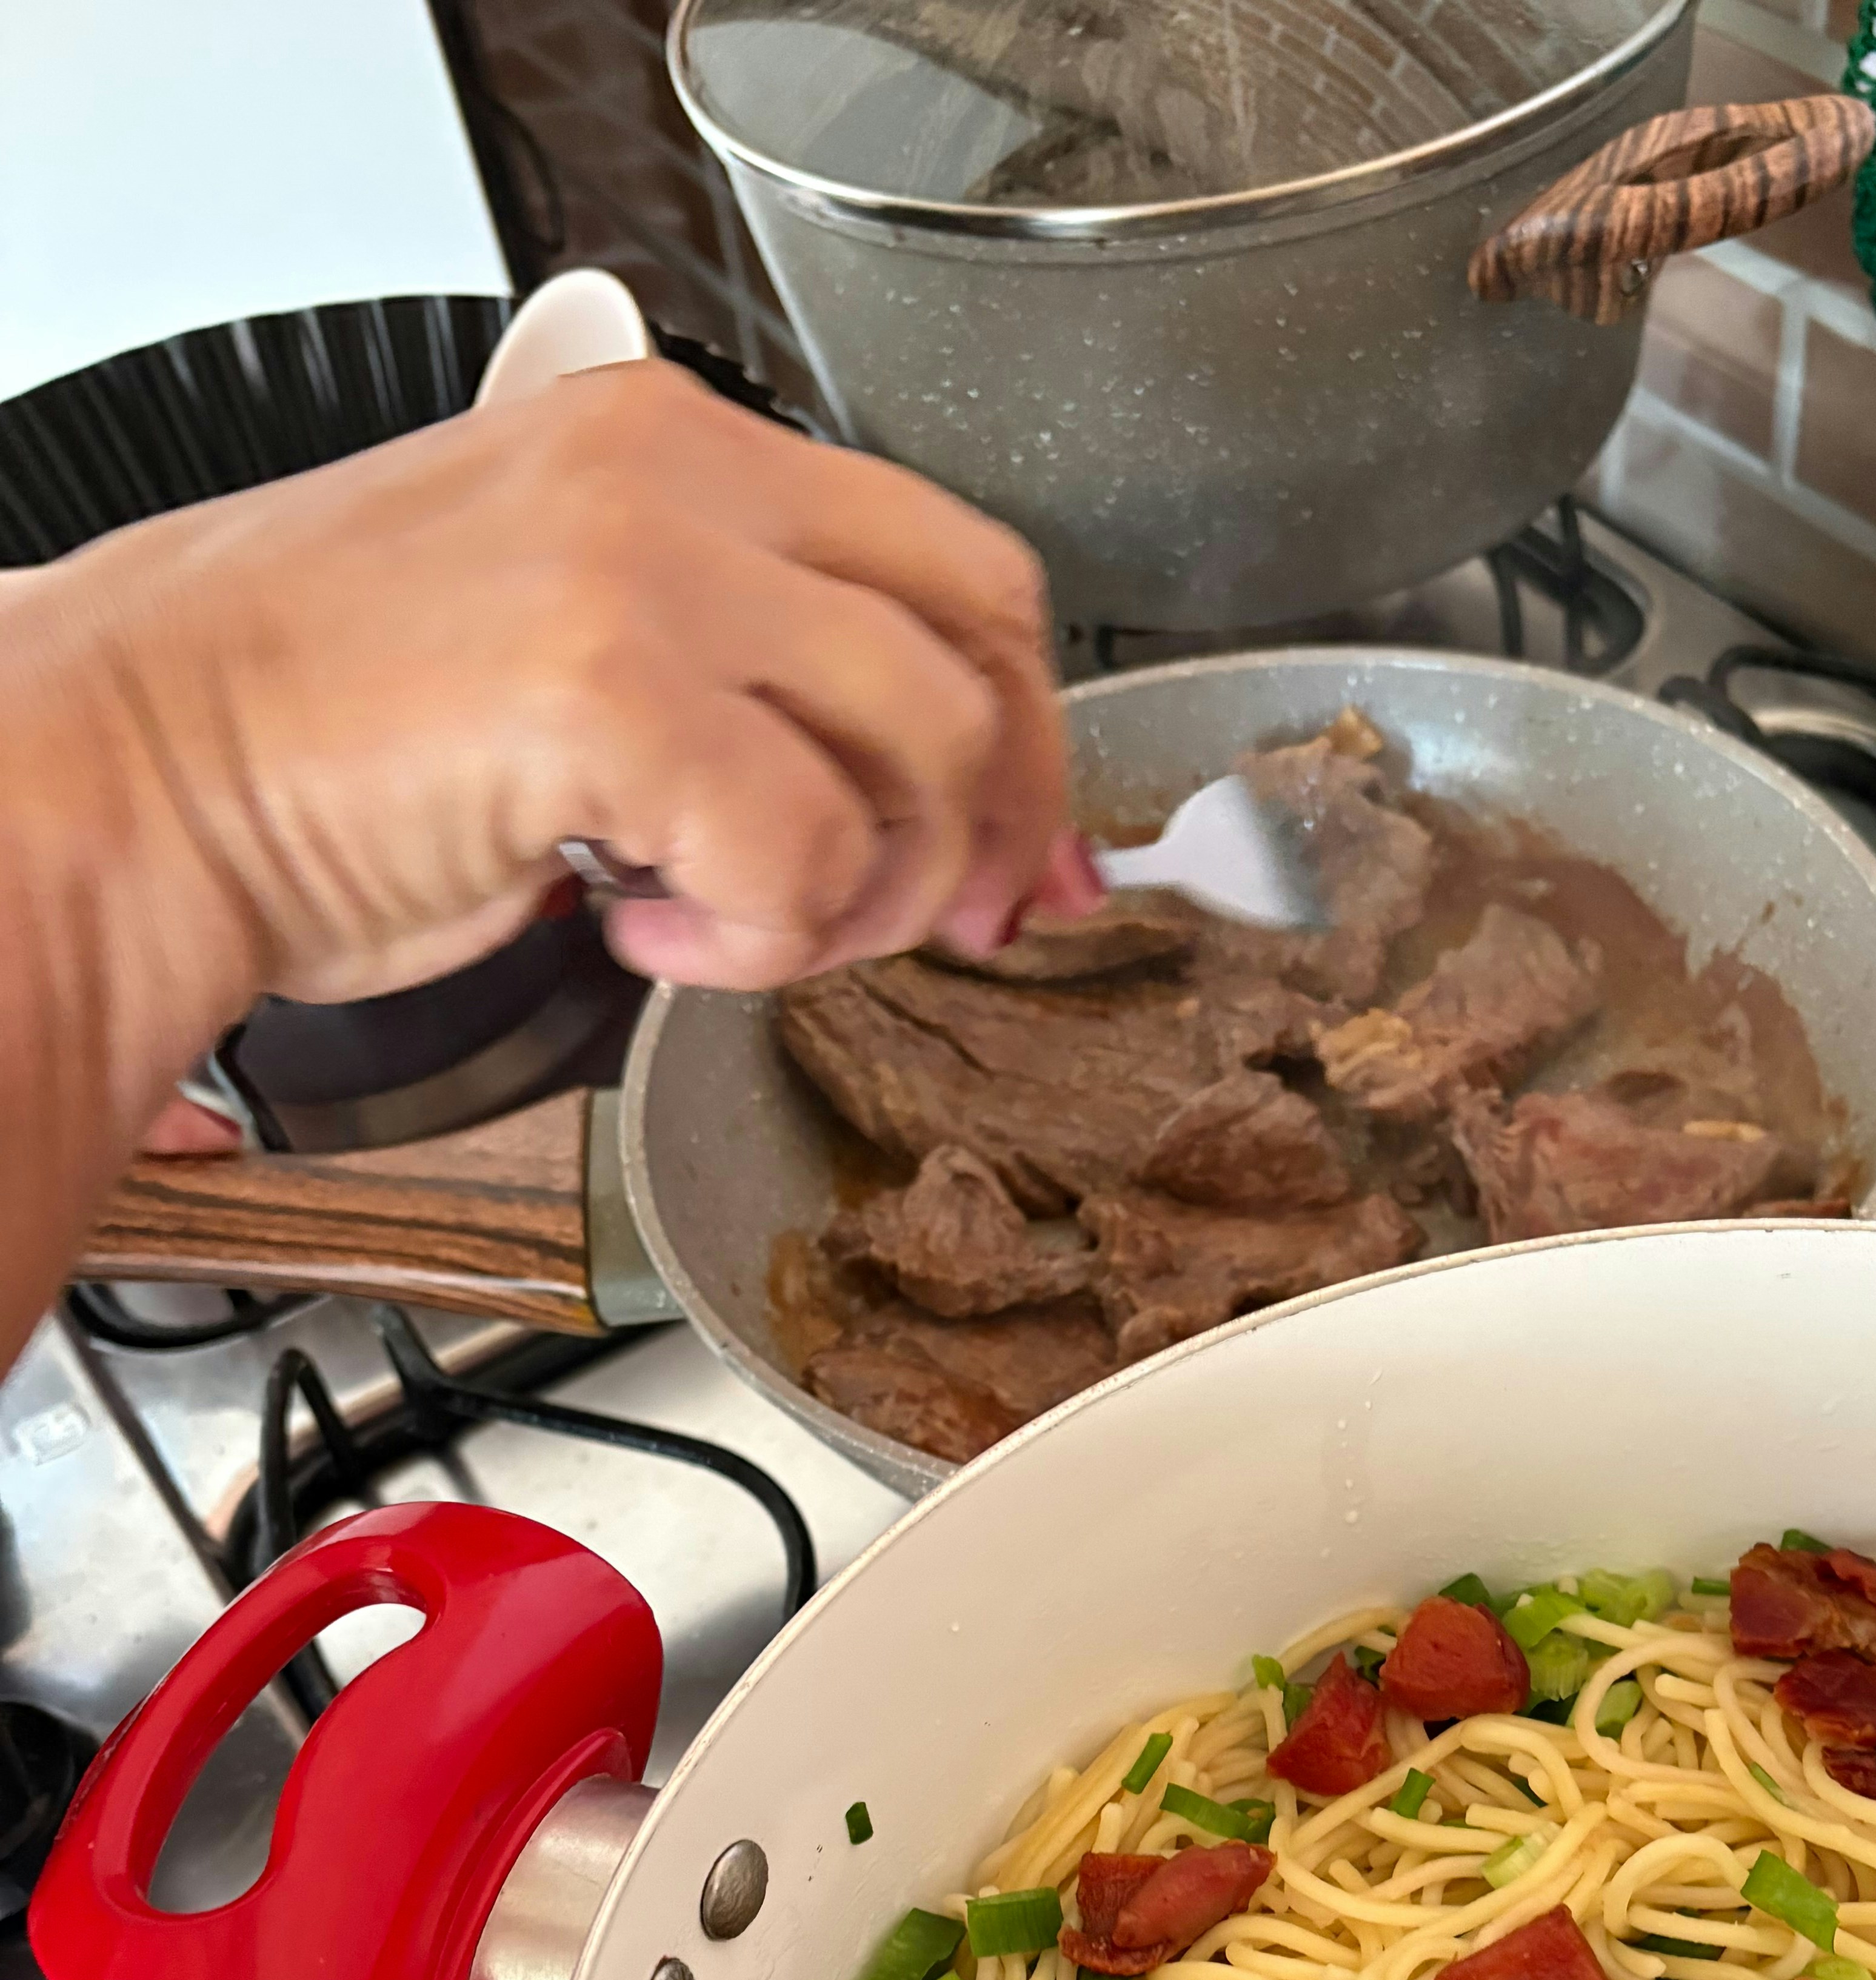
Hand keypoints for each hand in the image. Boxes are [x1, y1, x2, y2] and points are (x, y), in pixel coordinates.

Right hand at [41, 359, 1081, 1002]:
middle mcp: (676, 477)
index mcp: (673, 441)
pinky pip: (803, 857)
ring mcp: (645, 575)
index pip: (952, 565)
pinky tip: (635, 921)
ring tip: (723, 919)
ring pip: (913, 757)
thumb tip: (934, 805)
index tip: (1026, 850)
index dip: (1025, 728)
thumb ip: (750, 675)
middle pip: (976, 646)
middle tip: (931, 921)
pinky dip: (748, 940)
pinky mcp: (613, 694)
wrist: (147, 776)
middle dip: (989, 818)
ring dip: (853, 895)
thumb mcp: (575, 633)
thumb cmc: (333, 738)